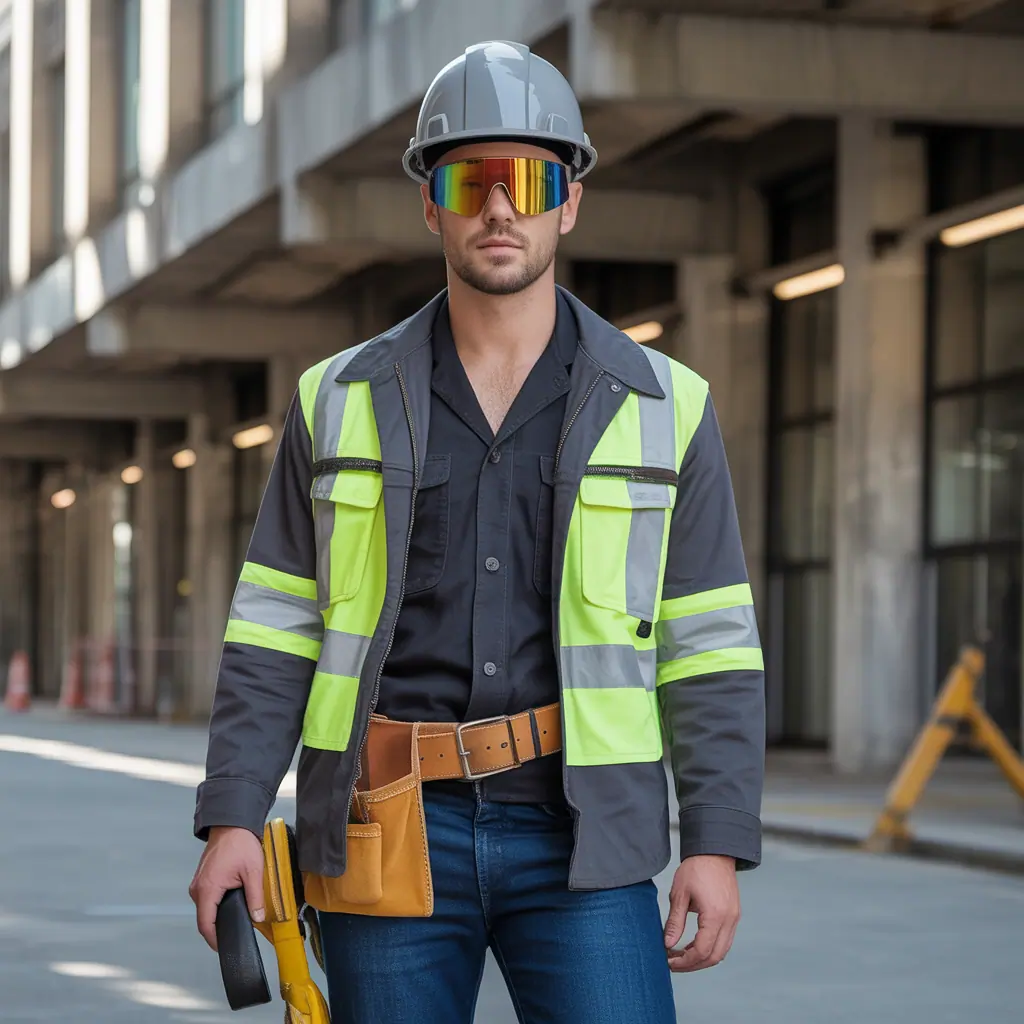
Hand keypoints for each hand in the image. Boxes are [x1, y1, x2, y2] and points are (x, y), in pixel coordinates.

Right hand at [188, 826, 265, 950]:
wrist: (231, 823)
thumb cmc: (241, 843)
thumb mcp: (253, 871)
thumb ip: (255, 897)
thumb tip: (258, 918)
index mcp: (208, 889)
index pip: (205, 924)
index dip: (214, 939)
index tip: (225, 947)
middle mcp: (198, 888)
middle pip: (205, 918)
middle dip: (219, 928)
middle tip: (236, 934)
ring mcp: (198, 883)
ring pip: (206, 908)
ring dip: (218, 915)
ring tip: (236, 920)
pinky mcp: (203, 878)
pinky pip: (207, 898)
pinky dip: (216, 904)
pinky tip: (230, 904)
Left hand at [663, 854, 739, 971]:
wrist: (715, 851)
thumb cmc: (696, 868)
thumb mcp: (679, 893)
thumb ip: (674, 921)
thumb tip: (667, 944)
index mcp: (715, 915)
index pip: (702, 950)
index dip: (685, 961)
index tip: (669, 962)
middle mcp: (729, 920)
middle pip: (714, 957)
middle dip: (693, 964)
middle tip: (674, 963)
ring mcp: (734, 918)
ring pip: (721, 951)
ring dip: (702, 958)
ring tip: (681, 955)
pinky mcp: (734, 915)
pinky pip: (725, 941)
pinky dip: (710, 948)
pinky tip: (694, 944)